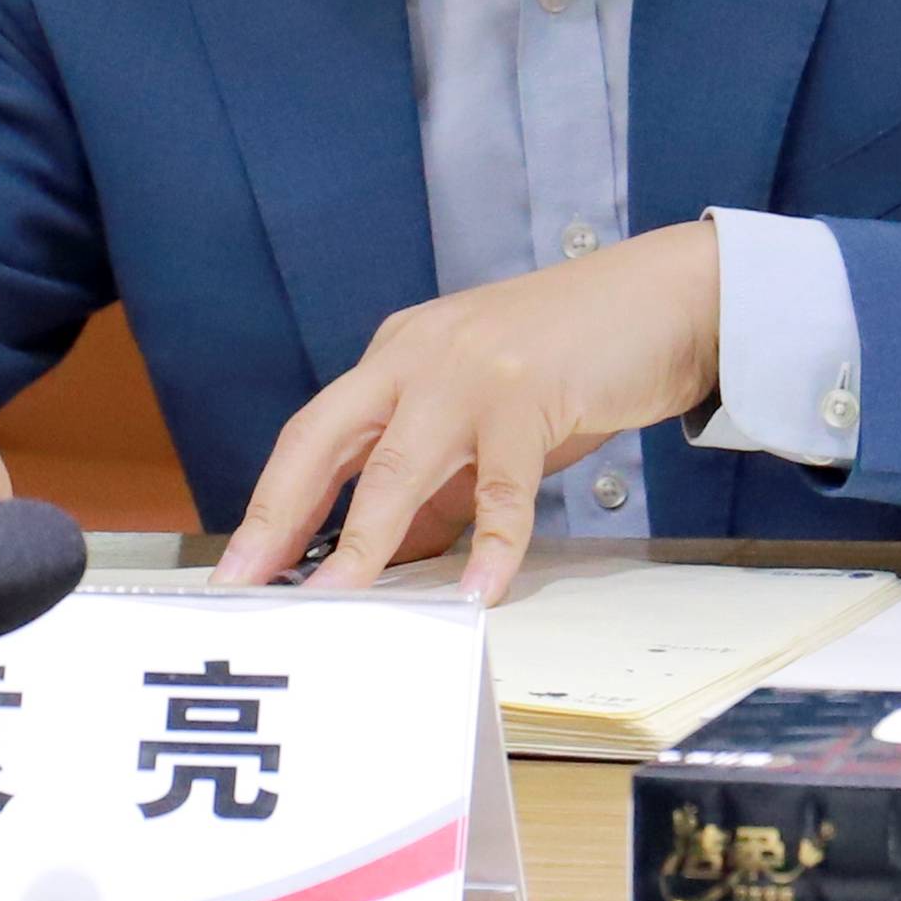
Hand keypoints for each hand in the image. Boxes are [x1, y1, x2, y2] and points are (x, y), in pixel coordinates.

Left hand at [215, 222, 725, 604]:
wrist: (661, 299)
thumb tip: (390, 558)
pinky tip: (479, 592)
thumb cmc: (573, 359)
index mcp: (397, 357)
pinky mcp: (530, 395)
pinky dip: (491, 545)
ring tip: (338, 601)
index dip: (272, 500)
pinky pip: (501, 487)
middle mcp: (417, 357)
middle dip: (280, 516)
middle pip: (327, 440)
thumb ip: (436, 481)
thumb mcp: (483, 416)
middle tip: (248, 584)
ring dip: (364, 542)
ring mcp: (470, 373)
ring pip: (398, 467)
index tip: (239, 564)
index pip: (314, 433)